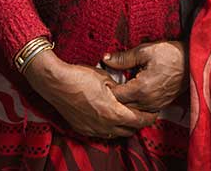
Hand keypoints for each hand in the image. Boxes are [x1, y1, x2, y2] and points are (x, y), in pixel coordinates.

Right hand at [24, 50, 156, 138]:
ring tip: (126, 115)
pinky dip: (109, 127)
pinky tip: (108, 117)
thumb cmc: (80, 76)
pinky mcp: (82, 129)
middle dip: (138, 122)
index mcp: (113, 112)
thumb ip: (120, 88)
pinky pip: (102, 133)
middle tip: (142, 113)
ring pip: (116, 134)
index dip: (149, 116)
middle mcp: (105, 125)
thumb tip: (127, 91)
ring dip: (123, 126)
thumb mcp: (105, 78)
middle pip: (129, 130)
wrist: (55, 82)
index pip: (138, 120)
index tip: (154, 112)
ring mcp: (93, 129)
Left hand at [103, 40, 187, 111]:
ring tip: (119, 86)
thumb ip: (123, 58)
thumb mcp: (144, 51)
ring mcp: (155, 106)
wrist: (192, 61)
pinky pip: (141, 109)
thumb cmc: (170, 54)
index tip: (103, 79)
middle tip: (108, 83)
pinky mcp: (160, 106)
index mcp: (141, 89)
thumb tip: (106, 59)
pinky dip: (133, 103)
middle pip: (122, 106)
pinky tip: (131, 91)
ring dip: (123, 101)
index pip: (116, 96)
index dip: (107, 87)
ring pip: (131, 110)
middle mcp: (148, 102)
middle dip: (113, 96)